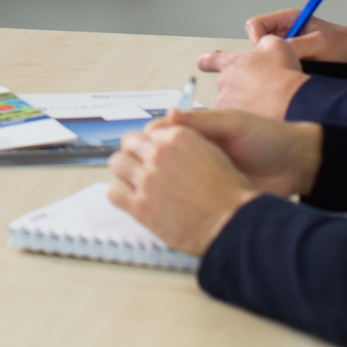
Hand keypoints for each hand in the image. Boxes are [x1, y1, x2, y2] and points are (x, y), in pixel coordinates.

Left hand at [108, 123, 255, 255]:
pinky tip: (130, 200)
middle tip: (140, 167)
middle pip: (129, 143)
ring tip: (134, 183)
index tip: (153, 155)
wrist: (233, 224)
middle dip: (134, 154)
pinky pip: (114, 192)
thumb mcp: (213, 152)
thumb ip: (188, 139)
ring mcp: (148, 179)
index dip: (151, 145)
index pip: (149, 132)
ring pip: (117, 164)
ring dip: (124, 172)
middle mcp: (160, 153)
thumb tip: (174, 122)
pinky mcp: (140, 206)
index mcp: (178, 136)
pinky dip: (120, 195)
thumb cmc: (230, 193)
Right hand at [148, 107, 322, 198]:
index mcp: (202, 130)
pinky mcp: (217, 193)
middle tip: (142, 173)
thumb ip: (202, 120)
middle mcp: (201, 150)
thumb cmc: (269, 136)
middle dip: (152, 164)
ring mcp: (208, 173)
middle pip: (165, 157)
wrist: (298, 165)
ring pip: (175, 179)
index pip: (164, 132)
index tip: (141, 149)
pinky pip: (193, 197)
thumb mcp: (234, 123)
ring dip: (165, 184)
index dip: (151, 141)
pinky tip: (174, 206)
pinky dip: (181, 201)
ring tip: (154, 190)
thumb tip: (170, 113)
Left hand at [196, 35, 309, 117]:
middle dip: (238, 86)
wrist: (291, 104)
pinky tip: (263, 115)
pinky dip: (247, 117)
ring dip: (242, 103)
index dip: (207, 61)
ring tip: (264, 102)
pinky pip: (236, 119)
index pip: (208, 60)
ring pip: (231, 103)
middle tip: (258, 88)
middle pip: (225, 84)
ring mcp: (227, 103)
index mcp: (231, 62)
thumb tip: (261, 41)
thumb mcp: (276, 45)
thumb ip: (262, 40)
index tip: (205, 63)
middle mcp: (224, 82)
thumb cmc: (283, 76)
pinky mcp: (233, 122)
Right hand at [247, 9, 346, 62]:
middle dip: (265, 54)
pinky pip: (279, 65)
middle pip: (258, 42)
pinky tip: (296, 75)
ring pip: (267, 56)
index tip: (268, 51)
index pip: (255, 25)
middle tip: (281, 63)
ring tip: (293, 69)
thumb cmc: (345, 43)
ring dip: (276, 64)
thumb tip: (273, 53)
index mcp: (288, 19)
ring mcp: (289, 46)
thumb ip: (296, 46)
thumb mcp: (320, 43)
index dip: (258, 39)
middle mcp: (285, 31)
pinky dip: (284, 71)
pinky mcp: (294, 59)